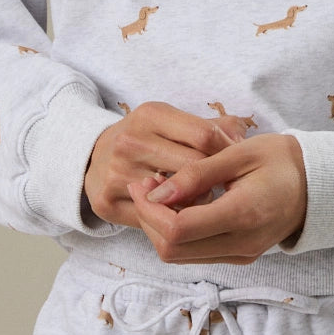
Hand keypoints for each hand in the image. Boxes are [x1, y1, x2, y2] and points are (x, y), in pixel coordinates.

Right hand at [83, 101, 249, 227]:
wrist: (92, 157)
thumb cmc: (147, 139)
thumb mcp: (173, 121)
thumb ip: (212, 126)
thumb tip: (241, 139)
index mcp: (150, 115)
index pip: (205, 135)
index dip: (228, 151)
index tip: (237, 164)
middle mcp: (130, 141)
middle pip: (193, 168)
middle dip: (214, 180)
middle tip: (223, 186)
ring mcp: (116, 173)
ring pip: (177, 198)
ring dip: (196, 202)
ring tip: (201, 198)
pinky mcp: (108, 202)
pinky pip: (155, 219)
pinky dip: (172, 218)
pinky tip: (179, 211)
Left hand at [125, 133, 307, 265]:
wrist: (317, 183)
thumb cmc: (281, 160)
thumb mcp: (238, 153)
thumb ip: (196, 174)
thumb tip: (156, 193)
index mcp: (243, 215)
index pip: (178, 230)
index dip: (149, 209)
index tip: (144, 182)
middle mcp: (241, 244)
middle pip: (172, 250)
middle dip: (147, 218)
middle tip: (147, 185)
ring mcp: (241, 255)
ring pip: (179, 256)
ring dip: (159, 227)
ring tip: (162, 192)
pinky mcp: (239, 256)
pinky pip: (195, 254)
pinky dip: (177, 233)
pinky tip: (180, 205)